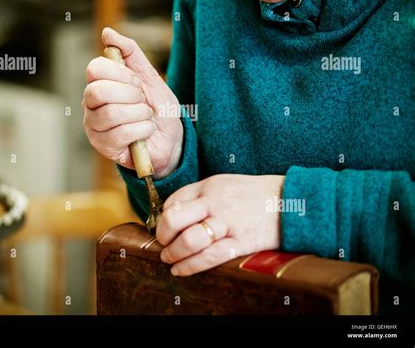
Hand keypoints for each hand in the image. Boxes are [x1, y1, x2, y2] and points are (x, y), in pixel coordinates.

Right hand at [83, 27, 182, 178]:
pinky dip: (142, 130)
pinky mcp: (104, 147)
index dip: (122, 74)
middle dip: (131, 95)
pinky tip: (147, 132)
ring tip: (146, 118)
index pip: (95, 69)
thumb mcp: (149, 76)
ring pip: (111, 113)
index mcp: (99, 84)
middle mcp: (90, 105)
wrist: (172, 138)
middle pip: (98, 91)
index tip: (138, 83)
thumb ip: (130, 52)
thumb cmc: (158, 107)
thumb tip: (106, 33)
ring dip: (140, 114)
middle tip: (143, 102)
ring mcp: (94, 127)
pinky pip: (121, 133)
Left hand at [157, 174, 284, 275]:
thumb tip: (180, 214)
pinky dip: (189, 266)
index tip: (164, 229)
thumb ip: (204, 196)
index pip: (173, 200)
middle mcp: (214, 201)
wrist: (292, 199)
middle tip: (163, 245)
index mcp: (209, 185)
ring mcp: (228, 222)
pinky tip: (181, 270)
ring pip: (188, 240)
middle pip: (174, 218)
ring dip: (173, 254)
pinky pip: (209, 257)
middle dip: (163, 236)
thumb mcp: (226, 184)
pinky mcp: (242, 241)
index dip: (162, 218)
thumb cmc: (256, 194)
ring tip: (169, 260)